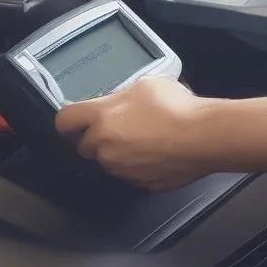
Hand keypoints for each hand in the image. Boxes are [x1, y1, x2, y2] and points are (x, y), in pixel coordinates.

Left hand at [54, 77, 208, 191]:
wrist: (202, 136)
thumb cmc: (177, 108)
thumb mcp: (145, 84)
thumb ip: (121, 95)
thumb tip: (118, 102)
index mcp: (101, 117)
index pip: (64, 121)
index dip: (67, 119)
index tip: (73, 119)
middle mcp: (105, 145)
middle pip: (85, 145)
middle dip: (97, 136)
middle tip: (119, 124)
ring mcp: (120, 168)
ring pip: (109, 160)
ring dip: (119, 150)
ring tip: (146, 136)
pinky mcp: (138, 183)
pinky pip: (130, 173)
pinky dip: (138, 164)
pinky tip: (156, 151)